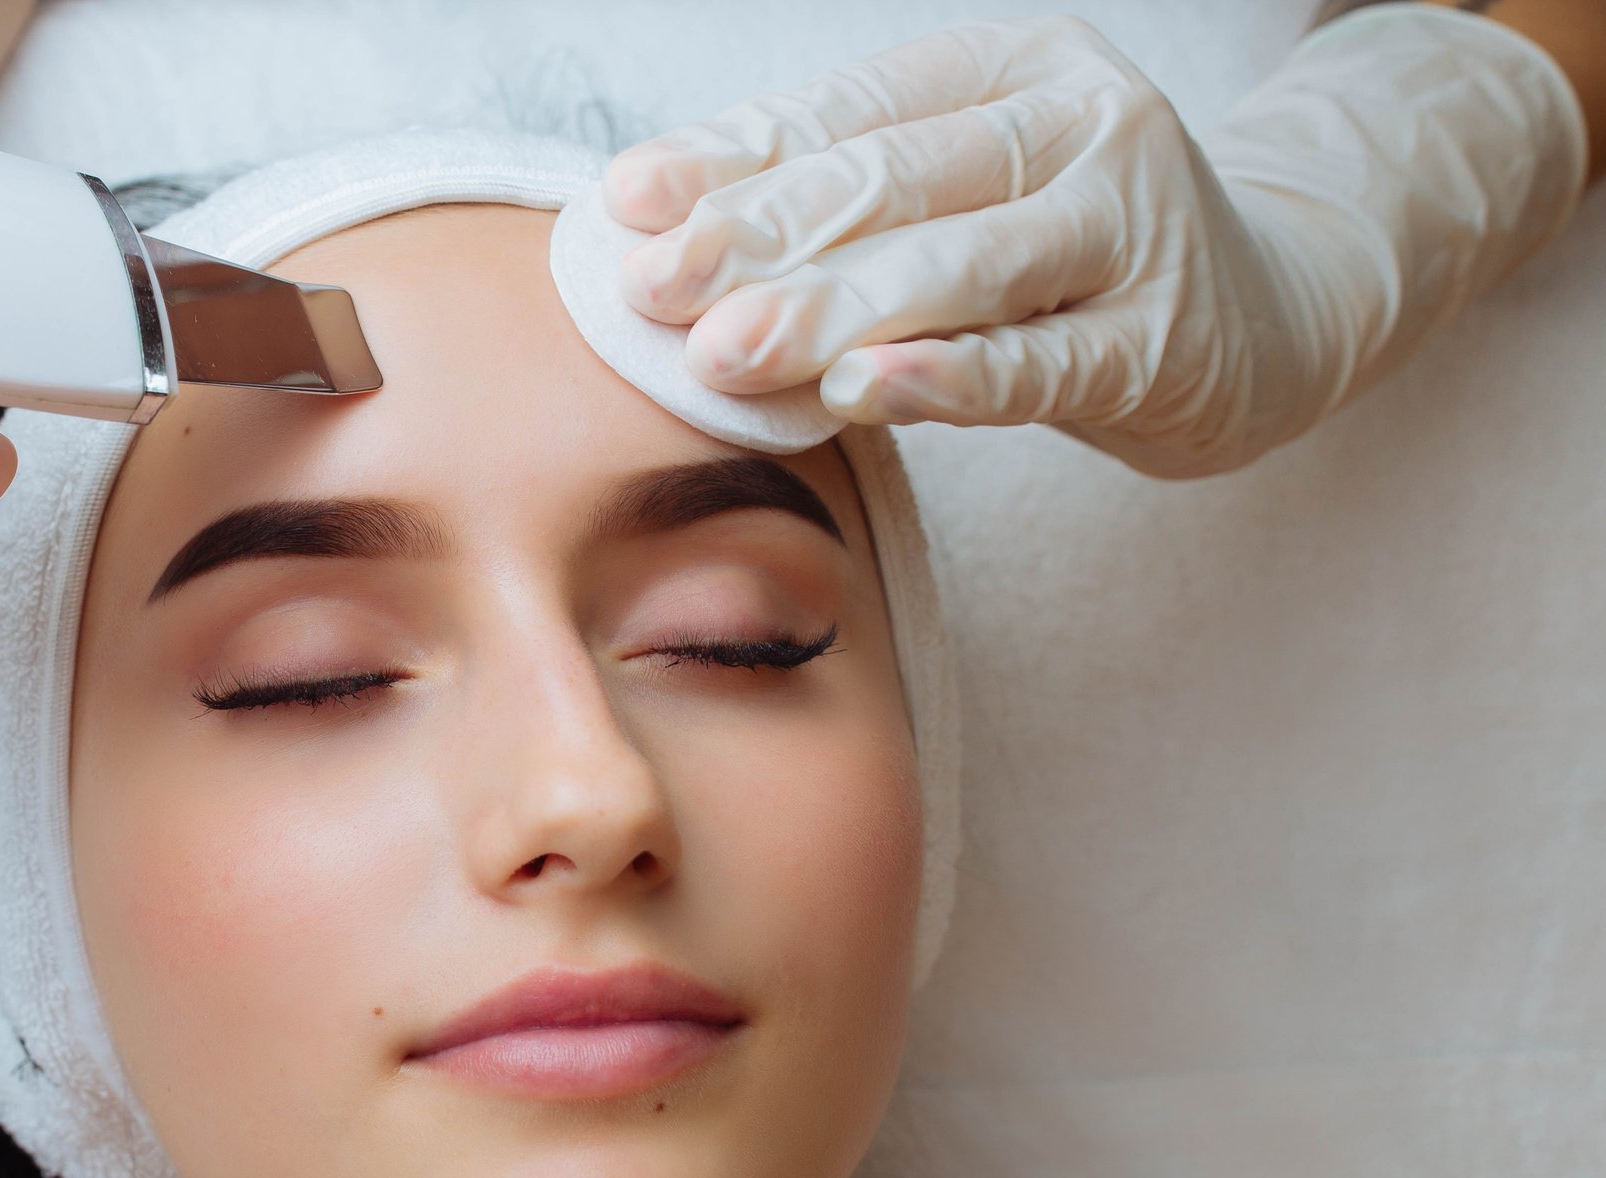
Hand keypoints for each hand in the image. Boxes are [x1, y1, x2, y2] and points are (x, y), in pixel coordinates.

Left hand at [604, 10, 1585, 477]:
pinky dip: (947, 378)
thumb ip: (840, 206)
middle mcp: (1081, 124)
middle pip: (891, 183)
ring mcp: (1131, 228)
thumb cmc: (1066, 258)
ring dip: (832, 312)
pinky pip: (1037, 362)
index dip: (733, 160)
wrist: (1268, 313)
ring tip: (727, 353)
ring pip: (957, 268)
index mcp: (1011, 68)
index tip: (628, 208)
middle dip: (759, 241)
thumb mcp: (962, 198)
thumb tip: (657, 232)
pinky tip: (865, 392)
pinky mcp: (1161, 340)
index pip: (847, 112)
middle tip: (653, 292)